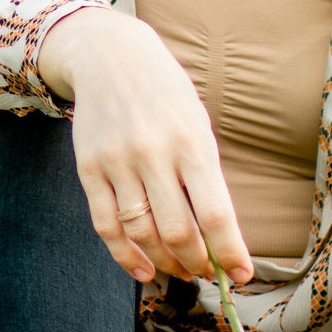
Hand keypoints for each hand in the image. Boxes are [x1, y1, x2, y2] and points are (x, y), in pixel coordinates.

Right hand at [38, 7, 252, 286]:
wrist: (111, 56)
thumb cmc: (166, 95)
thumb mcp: (198, 125)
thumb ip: (206, 177)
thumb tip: (219, 236)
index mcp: (192, 142)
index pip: (215, 213)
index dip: (230, 253)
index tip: (241, 275)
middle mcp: (154, 153)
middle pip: (178, 231)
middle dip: (198, 264)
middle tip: (206, 274)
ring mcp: (118, 162)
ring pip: (142, 234)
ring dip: (165, 263)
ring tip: (180, 270)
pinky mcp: (89, 168)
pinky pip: (106, 226)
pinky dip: (125, 257)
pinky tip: (143, 270)